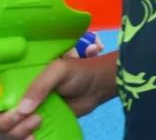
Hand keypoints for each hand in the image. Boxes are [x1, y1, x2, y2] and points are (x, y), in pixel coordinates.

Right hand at [0, 54, 115, 138]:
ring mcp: (27, 114)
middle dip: (9, 124)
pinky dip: (26, 139)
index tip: (15, 114)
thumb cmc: (78, 72)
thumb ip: (40, 86)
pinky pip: (23, 137)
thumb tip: (22, 109)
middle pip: (1, 120)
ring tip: (39, 121)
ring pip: (9, 131)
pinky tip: (35, 138)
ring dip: (18, 132)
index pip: (0, 100)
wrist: (97, 86)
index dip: (2, 112)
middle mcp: (19, 99)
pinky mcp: (37, 126)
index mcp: (18, 83)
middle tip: (35, 117)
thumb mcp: (59, 70)